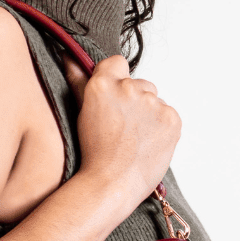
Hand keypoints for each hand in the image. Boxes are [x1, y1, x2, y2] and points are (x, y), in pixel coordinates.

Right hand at [63, 52, 180, 208]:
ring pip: (155, 101)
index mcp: (104, 84)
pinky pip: (168, 115)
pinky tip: (148, 143)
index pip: (117, 63)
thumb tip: (68, 56)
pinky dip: (162, 127)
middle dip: (134, 101)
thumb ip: (78, 81)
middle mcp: (129, 88)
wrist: (112, 184)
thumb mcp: (82, 113)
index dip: (116, 80)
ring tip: (135, 139)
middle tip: (123, 128)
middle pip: (140, 84)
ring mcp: (152, 103)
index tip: (113, 100)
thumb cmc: (94, 154)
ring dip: (148, 115)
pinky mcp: (171, 118)